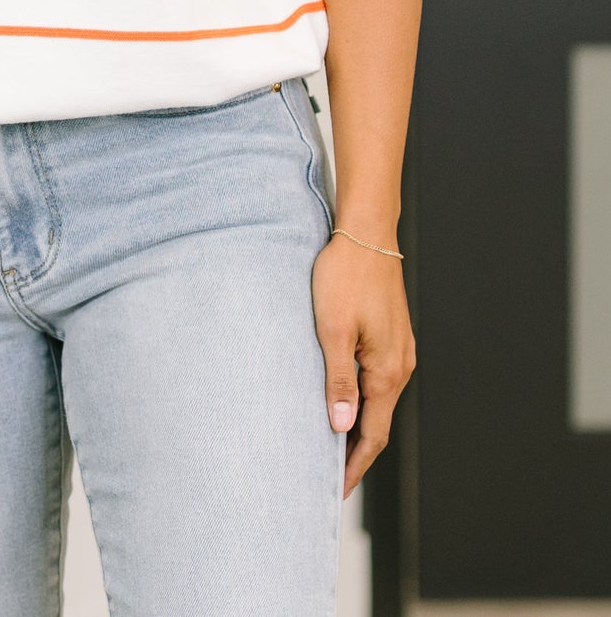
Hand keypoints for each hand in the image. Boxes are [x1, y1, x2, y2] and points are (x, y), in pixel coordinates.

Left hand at [311, 232, 415, 499]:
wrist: (366, 234)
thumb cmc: (345, 276)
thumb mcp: (332, 330)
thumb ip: (338, 380)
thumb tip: (341, 427)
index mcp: (387, 371)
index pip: (371, 435)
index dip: (352, 466)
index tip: (332, 492)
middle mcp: (400, 366)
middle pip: (378, 423)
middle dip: (354, 453)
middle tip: (326, 479)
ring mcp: (399, 351)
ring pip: (378, 402)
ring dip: (357, 426)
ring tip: (330, 447)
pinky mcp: (392, 337)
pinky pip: (378, 381)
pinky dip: (362, 401)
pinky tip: (343, 402)